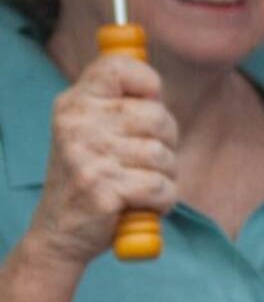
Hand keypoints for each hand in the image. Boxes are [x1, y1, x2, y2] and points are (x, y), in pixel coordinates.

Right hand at [18, 46, 176, 269]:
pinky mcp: (102, 188)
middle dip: (166, 143)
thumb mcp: (94, 132)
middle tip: (142, 161)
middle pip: (157, 116)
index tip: (149, 101)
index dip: (148, 82)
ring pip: (163, 154)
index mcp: (74, 104)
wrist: (59, 234)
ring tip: (137, 185)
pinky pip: (161, 187)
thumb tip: (157, 87)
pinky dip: (162, 201)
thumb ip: (120, 105)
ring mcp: (87, 155)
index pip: (118, 68)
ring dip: (164, 175)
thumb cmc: (91, 178)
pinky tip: (140, 205)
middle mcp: (77, 124)